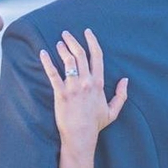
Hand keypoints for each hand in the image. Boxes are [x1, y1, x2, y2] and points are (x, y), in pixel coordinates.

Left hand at [39, 29, 127, 149]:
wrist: (81, 136)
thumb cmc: (95, 124)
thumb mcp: (113, 110)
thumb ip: (121, 95)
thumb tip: (125, 80)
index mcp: (98, 83)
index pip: (96, 56)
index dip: (92, 41)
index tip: (87, 32)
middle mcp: (86, 82)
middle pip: (80, 54)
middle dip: (73, 41)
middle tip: (66, 34)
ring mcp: (73, 87)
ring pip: (68, 61)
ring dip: (62, 49)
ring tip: (58, 43)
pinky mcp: (60, 93)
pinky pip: (53, 74)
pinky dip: (47, 62)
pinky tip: (42, 53)